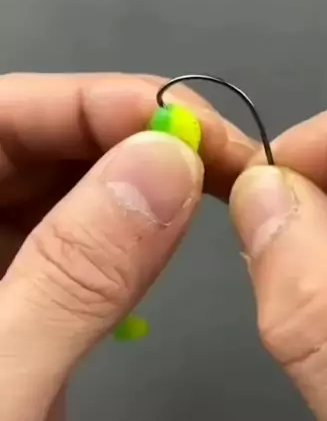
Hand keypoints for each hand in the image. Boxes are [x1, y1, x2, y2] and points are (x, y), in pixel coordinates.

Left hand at [0, 72, 255, 420]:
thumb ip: (73, 277)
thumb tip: (161, 165)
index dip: (90, 102)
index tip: (181, 122)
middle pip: (29, 144)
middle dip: (123, 134)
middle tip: (212, 154)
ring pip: (56, 191)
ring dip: (132, 179)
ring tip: (205, 183)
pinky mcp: (16, 317)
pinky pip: (73, 250)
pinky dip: (126, 236)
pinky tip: (162, 241)